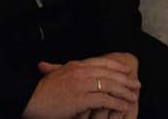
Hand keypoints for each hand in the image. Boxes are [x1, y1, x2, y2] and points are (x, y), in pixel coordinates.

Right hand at [24, 55, 138, 118]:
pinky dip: (116, 103)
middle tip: (137, 84)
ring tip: (134, 97)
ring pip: (109, 85)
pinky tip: (123, 106)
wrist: (31, 99)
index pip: (101, 62)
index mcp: (75, 65)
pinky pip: (104, 99)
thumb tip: (72, 66)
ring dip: (124, 91)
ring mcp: (81, 84)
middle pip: (108, 73)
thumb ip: (65, 70)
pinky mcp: (81, 98)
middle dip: (125, 79)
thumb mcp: (55, 75)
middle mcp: (80, 72)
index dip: (116, 66)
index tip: (126, 70)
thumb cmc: (41, 91)